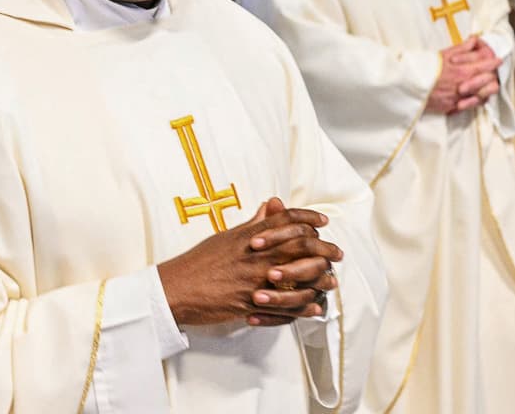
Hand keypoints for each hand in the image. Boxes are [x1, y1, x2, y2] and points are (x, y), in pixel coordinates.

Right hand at [158, 196, 341, 327]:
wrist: (177, 288)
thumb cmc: (199, 262)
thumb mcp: (226, 237)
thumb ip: (253, 224)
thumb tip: (270, 207)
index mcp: (249, 236)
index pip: (286, 220)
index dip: (308, 218)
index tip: (323, 221)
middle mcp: (256, 255)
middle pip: (300, 246)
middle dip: (324, 248)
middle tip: (337, 253)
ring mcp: (254, 279)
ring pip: (297, 276)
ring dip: (319, 279)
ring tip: (331, 281)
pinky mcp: (251, 302)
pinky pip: (284, 306)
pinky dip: (303, 307)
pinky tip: (314, 307)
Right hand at [425, 35, 500, 114]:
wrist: (409, 87)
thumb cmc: (424, 69)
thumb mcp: (442, 55)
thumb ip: (461, 48)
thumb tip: (474, 40)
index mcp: (461, 71)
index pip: (484, 66)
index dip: (493, 63)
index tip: (498, 60)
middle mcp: (462, 87)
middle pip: (487, 83)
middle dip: (493, 76)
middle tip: (494, 72)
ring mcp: (458, 99)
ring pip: (482, 96)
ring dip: (487, 90)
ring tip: (489, 85)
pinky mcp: (452, 108)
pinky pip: (470, 106)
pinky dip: (476, 100)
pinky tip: (477, 96)